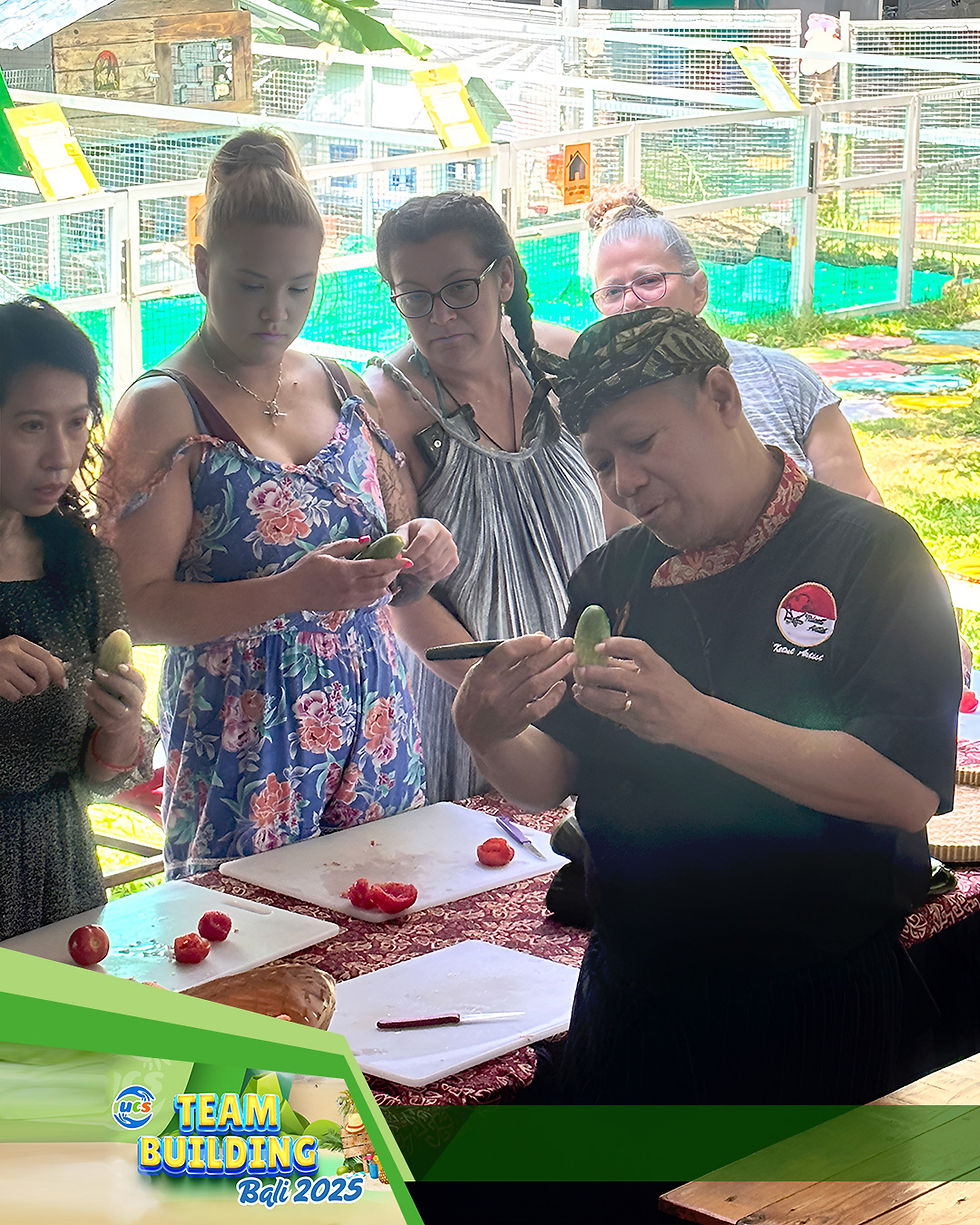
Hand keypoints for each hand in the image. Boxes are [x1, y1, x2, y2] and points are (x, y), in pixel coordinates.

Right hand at [0, 635, 66, 700]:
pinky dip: (14, 696)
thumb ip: (34, 656)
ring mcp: (2, 666)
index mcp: (17, 642)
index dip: (58, 671)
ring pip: (30, 686)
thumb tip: (60, 665)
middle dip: (43, 684)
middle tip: (37, 689)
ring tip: (18, 687)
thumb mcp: (13, 651)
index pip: (46, 656)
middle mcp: (10, 652)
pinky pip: (16, 695)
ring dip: (27, 691)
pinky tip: (7, 689)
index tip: (62, 682)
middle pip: (42, 672)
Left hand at [85, 662, 146, 738]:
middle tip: (98, 672)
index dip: (130, 673)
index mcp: (140, 690)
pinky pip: (100, 715)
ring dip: (98, 693)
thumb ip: (123, 666)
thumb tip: (120, 639)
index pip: (139, 680)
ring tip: (88, 683)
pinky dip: (92, 705)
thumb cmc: (123, 698)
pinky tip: (87, 697)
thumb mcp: (127, 684)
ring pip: (113, 706)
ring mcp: (124, 716)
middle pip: (128, 692)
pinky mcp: (112, 724)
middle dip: (113, 681)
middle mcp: (135, 704)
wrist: (124, 725)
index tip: (119, 665)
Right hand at [285, 537, 406, 611]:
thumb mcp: (325, 551)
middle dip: (393, 572)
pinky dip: (377, 594)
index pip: (378, 567)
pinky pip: (369, 601)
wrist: (292, 593)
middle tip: (396, 563)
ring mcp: (350, 599)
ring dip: (386, 584)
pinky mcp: (346, 607)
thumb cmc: (306, 569)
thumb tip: (367, 540)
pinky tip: (376, 586)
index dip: (395, 564)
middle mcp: (351, 587)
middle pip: (381, 581)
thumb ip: (347, 545)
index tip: (408, 560)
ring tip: (388, 574)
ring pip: (378, 593)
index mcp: (346, 571)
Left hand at [395, 518, 457, 584]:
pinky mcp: (454, 560)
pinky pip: (440, 574)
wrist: (423, 543)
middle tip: (403, 568)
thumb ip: (399, 542)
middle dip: (413, 565)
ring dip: (419, 572)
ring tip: (410, 569)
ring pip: (435, 567)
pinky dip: (427, 576)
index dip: (412, 552)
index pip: (425, 539)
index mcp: (432, 525)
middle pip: (430, 555)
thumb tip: (397, 554)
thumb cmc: (410, 536)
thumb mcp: (402, 534)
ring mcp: (452, 548)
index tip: (401, 559)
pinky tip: (420, 571)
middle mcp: (446, 535)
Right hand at [453, 634, 575, 753]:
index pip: (507, 652)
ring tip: (572, 659)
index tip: (547, 639)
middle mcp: (494, 689)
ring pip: (537, 685)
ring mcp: (506, 707)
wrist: (474, 730)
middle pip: (528, 666)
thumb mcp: (483, 671)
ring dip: (557, 670)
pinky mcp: (517, 722)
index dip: (529, 643)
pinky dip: (553, 696)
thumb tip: (539, 637)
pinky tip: (562, 685)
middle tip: (568, 643)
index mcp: (482, 673)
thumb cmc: (480, 693)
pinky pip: (540, 707)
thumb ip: (509, 654)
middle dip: (552, 653)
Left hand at [572, 636, 708, 747]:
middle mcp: (651, 686)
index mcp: (659, 668)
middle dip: (594, 672)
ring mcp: (644, 707)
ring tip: (577, 686)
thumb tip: (602, 654)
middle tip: (579, 668)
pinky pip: (611, 714)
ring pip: (610, 699)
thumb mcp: (660, 671)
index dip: (616, 644)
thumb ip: (634, 664)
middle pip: (618, 676)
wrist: (694, 721)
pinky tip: (584, 698)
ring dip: (589, 692)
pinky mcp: (637, 723)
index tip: (599, 644)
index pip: (637, 649)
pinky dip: (594, 706)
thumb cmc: (675, 692)